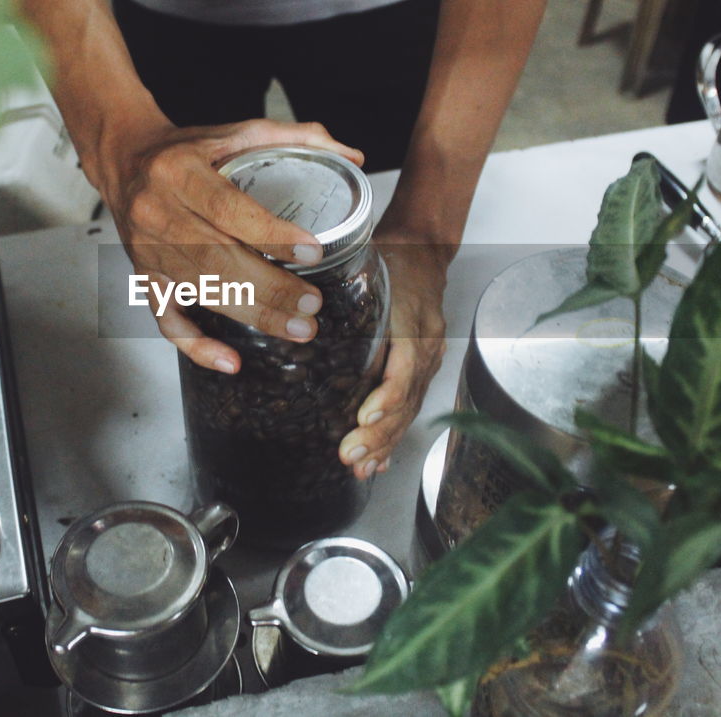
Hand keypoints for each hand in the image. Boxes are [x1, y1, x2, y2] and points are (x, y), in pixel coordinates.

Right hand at [99, 118, 364, 373]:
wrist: (124, 161)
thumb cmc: (184, 150)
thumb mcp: (234, 131)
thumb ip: (293, 138)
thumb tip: (351, 156)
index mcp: (180, 172)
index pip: (227, 207)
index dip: (271, 233)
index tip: (312, 252)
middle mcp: (158, 214)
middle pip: (217, 260)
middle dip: (270, 288)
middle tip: (313, 305)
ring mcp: (149, 252)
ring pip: (201, 292)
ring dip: (252, 315)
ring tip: (298, 328)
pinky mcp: (145, 279)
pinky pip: (167, 321)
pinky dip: (197, 346)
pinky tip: (231, 361)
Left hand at [338, 231, 452, 480]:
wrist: (424, 253)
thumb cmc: (392, 259)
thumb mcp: (370, 271)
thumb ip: (342, 294)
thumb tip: (292, 315)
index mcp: (414, 324)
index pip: (405, 368)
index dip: (387, 396)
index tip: (365, 415)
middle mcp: (425, 347)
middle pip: (406, 399)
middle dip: (379, 433)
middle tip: (352, 456)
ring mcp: (428, 361)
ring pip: (409, 409)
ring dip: (385, 442)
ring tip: (362, 467)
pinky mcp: (422, 369)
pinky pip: (410, 406)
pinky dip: (393, 434)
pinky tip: (380, 460)